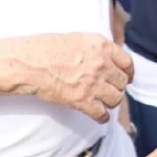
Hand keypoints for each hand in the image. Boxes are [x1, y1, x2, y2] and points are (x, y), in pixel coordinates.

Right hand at [16, 34, 133, 122]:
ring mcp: (93, 83)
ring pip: (115, 99)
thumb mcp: (77, 38)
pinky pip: (101, 114)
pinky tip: (99, 117)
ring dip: (110, 102)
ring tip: (104, 102)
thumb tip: (105, 58)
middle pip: (122, 82)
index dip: (128, 72)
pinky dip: (102, 117)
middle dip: (117, 87)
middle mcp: (101, 64)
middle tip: (111, 91)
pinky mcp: (82, 100)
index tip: (127, 78)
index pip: (127, 62)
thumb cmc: (45, 48)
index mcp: (101, 46)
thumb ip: (95, 48)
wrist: (28, 63)